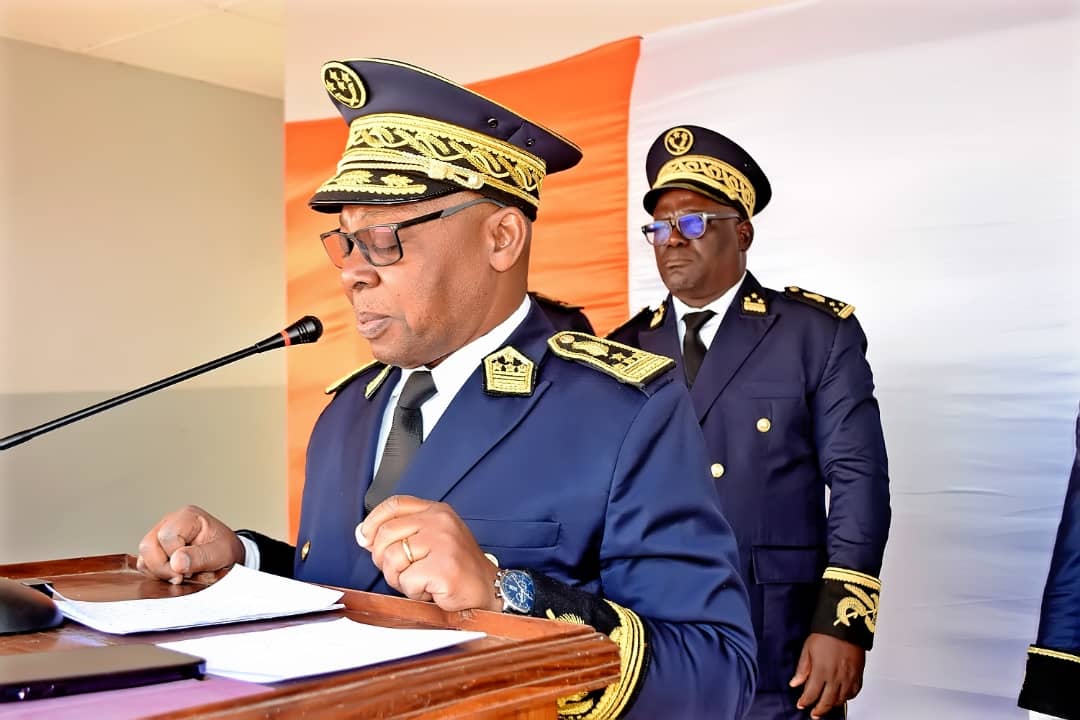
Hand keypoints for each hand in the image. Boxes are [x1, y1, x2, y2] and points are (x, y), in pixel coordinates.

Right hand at [136, 505, 243, 584]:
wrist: (228, 555)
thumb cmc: (226, 549)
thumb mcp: (221, 553)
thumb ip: (200, 557)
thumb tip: (176, 563)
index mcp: (188, 517)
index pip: (167, 537)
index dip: (175, 557)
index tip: (189, 571)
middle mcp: (170, 521)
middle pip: (148, 545)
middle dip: (162, 567)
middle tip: (181, 577)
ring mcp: (160, 534)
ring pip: (143, 555)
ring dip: (158, 571)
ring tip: (179, 575)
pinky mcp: (156, 548)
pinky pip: (145, 562)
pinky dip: (155, 573)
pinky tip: (173, 574)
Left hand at [356, 495, 500, 611]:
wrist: (488, 589)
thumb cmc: (456, 567)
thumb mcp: (431, 539)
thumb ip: (402, 533)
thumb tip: (363, 535)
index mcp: (436, 511)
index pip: (395, 504)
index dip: (373, 521)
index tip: (364, 538)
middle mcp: (440, 521)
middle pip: (386, 533)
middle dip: (383, 559)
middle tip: (400, 571)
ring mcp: (443, 543)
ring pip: (392, 558)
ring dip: (399, 578)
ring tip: (420, 581)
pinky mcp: (444, 567)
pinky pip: (407, 580)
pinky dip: (414, 591)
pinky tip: (431, 589)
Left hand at [789, 633, 865, 717]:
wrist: (846, 624)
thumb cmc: (826, 634)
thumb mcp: (807, 649)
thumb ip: (802, 669)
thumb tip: (795, 683)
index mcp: (821, 671)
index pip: (811, 694)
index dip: (805, 701)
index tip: (801, 704)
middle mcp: (836, 677)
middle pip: (827, 701)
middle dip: (819, 710)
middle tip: (814, 714)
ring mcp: (849, 677)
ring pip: (841, 699)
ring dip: (833, 705)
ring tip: (826, 705)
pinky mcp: (858, 674)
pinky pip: (854, 692)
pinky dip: (847, 697)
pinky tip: (842, 696)